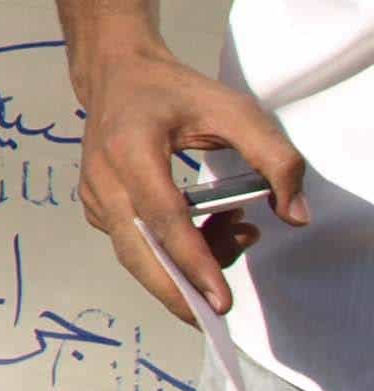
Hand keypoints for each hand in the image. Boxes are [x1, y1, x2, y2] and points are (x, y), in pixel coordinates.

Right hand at [78, 40, 309, 318]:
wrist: (115, 75)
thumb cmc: (174, 92)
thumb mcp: (234, 110)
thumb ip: (274, 158)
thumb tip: (295, 216)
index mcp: (130, 148)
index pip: (163, 217)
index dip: (194, 261)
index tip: (220, 301)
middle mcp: (103, 179)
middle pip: (137, 252)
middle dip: (177, 292)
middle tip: (218, 314)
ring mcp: (94, 197)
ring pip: (139, 254)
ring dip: (186, 264)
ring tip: (237, 232)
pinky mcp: (98, 208)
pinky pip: (136, 245)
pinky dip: (173, 252)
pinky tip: (209, 228)